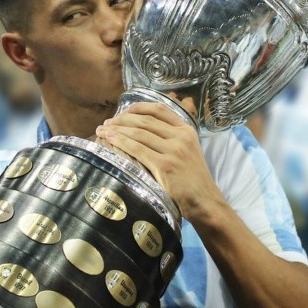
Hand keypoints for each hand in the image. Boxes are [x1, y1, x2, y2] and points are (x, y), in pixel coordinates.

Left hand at [96, 102, 226, 221]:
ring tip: (102, 131)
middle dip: (122, 119)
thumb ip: (171, 138)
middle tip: (107, 123)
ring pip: (139, 133)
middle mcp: (180, 137)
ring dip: (117, 130)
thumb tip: (143, 129)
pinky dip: (121, 142)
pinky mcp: (165, 165)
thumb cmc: (192, 179)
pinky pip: (137, 149)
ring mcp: (173, 150)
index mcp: (186, 130)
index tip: (123, 111)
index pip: (160, 110)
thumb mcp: (188, 150)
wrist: (205, 201)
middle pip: (146, 120)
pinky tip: (110, 140)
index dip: (138, 107)